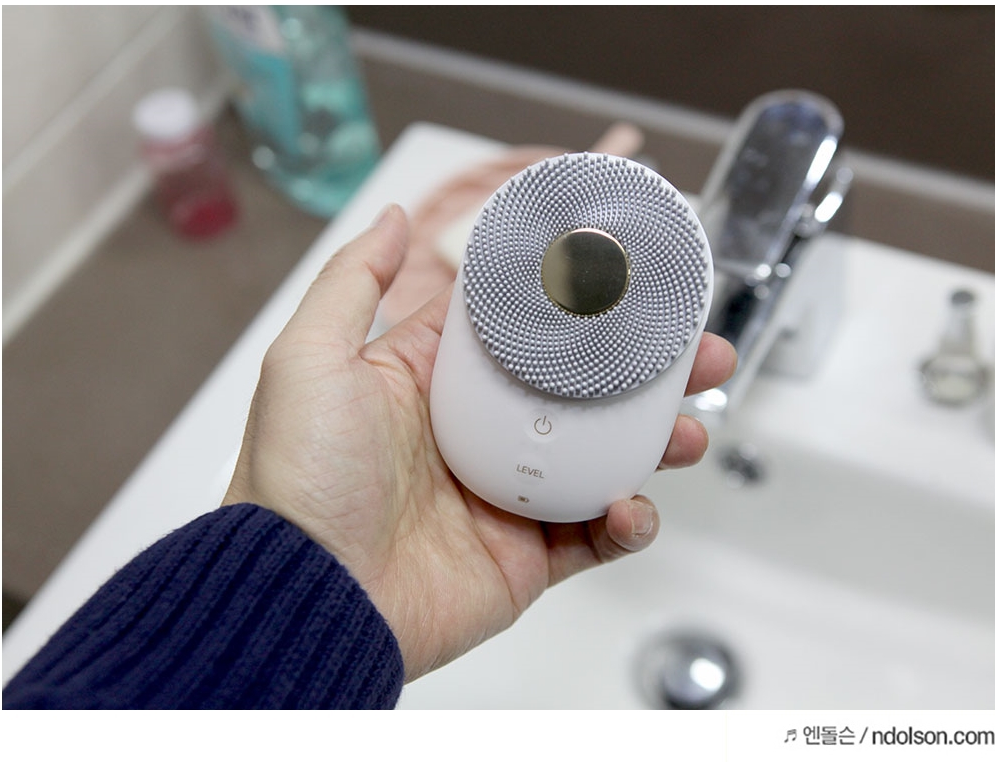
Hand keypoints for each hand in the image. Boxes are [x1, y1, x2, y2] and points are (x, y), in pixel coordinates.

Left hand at [223, 205, 735, 680]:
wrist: (306, 597)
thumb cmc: (297, 480)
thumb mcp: (311, 358)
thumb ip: (356, 280)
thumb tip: (395, 217)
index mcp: (436, 381)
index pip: (523, 325)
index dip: (577, 297)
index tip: (628, 271)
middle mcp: (478, 434)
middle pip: (582, 390)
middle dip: (645, 370)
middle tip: (697, 350)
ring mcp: (507, 496)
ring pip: (604, 458)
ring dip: (656, 440)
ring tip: (686, 430)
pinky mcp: (525, 557)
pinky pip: (595, 536)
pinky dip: (628, 522)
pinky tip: (631, 506)